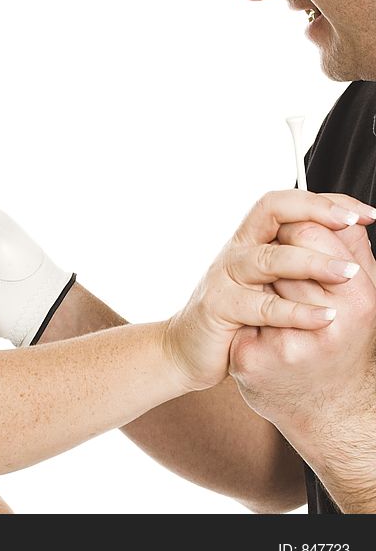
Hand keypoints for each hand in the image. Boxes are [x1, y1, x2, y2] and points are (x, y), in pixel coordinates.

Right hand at [164, 190, 375, 390]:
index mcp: (253, 240)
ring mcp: (225, 276)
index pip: (287, 203)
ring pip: (268, 258)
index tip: (363, 213)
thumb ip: (303, 260)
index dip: (325, 202)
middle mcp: (237, 250)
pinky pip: (260, 305)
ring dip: (312, 262)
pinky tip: (323, 317)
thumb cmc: (237, 316)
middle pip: (272, 213)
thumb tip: (349, 239)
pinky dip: (295, 311)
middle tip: (352, 223)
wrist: (191, 349)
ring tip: (346, 274)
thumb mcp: (273, 283)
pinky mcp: (218, 307)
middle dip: (316, 213)